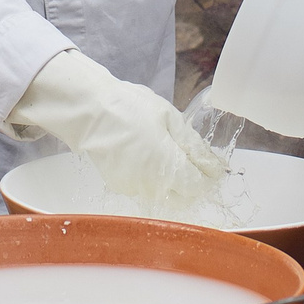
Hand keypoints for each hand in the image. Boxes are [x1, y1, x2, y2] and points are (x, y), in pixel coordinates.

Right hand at [6, 51, 226, 215]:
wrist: (88, 110)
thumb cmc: (131, 108)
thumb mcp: (170, 118)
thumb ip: (194, 147)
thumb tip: (215, 166)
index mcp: (168, 167)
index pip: (199, 186)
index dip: (208, 175)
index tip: (209, 163)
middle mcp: (152, 185)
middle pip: (183, 196)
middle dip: (190, 180)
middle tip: (186, 155)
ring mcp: (133, 188)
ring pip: (163, 193)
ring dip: (170, 178)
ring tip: (159, 148)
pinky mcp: (119, 186)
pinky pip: (144, 187)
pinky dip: (150, 176)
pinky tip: (142, 153)